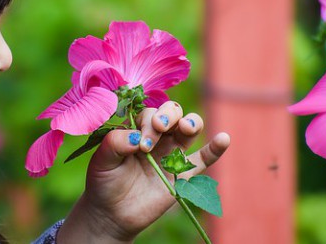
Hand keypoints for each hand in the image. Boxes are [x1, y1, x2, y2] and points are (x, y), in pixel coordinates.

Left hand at [57, 101, 230, 242]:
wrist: (112, 213)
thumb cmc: (104, 182)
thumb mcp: (102, 160)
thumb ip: (114, 143)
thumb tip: (136, 137)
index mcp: (137, 129)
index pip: (149, 113)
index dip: (148, 121)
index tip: (140, 143)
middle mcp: (157, 137)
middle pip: (172, 113)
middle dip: (168, 115)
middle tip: (158, 128)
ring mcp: (172, 154)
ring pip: (189, 128)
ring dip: (190, 122)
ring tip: (186, 128)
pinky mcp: (183, 174)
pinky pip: (204, 158)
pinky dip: (216, 148)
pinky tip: (223, 139)